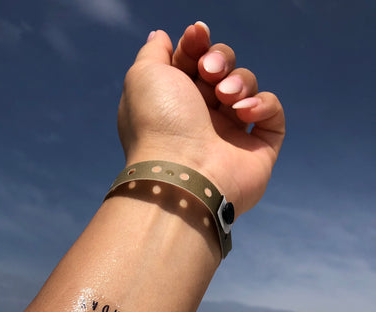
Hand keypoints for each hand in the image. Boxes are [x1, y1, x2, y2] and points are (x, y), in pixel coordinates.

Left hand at [117, 23, 284, 216]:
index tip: (197, 34)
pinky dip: (263, 104)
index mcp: (173, 101)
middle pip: (223, 67)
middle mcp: (201, 117)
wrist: (183, 174)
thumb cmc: (159, 125)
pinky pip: (272, 113)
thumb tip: (163, 37)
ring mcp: (230, 134)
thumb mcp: (144, 76)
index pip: (193, 59)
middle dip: (220, 59)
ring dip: (240, 81)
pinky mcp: (258, 150)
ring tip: (224, 97)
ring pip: (247, 85)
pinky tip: (244, 113)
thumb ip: (154, 52)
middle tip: (209, 72)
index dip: (197, 44)